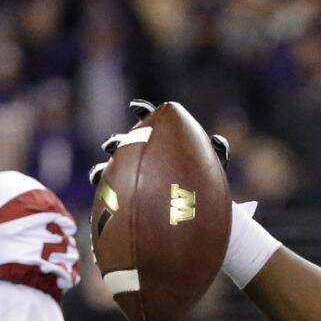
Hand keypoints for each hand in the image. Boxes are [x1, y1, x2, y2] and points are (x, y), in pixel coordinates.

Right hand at [88, 99, 230, 187]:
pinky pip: (111, 192)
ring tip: (101, 171)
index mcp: (161, 144)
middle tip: (113, 145)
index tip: (136, 107)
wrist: (202, 212)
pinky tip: (101, 188)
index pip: (149, 123)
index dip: (142, 113)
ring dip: (105, 169)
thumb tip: (218, 139)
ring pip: (113, 167)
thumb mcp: (214, 167)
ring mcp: (133, 176)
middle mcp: (143, 157)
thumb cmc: (208, 186)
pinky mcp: (127, 196)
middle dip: (117, 143)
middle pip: (124, 145)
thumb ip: (217, 152)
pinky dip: (104, 186)